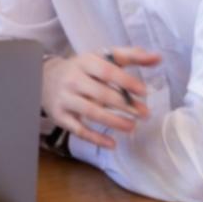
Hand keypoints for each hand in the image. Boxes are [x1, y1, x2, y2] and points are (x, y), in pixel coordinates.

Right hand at [41, 46, 161, 149]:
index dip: (126, 81)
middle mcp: (73, 79)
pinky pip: (79, 130)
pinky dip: (96, 138)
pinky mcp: (60, 117)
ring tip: (132, 127)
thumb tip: (158, 57)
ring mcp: (66, 99)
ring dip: (114, 122)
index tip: (144, 92)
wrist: (45, 78)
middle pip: (101, 93)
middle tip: (145, 114)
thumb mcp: (102, 57)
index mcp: (85, 62)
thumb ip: (130, 56)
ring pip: (91, 112)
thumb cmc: (83, 68)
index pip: (107, 71)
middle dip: (125, 105)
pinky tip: (112, 144)